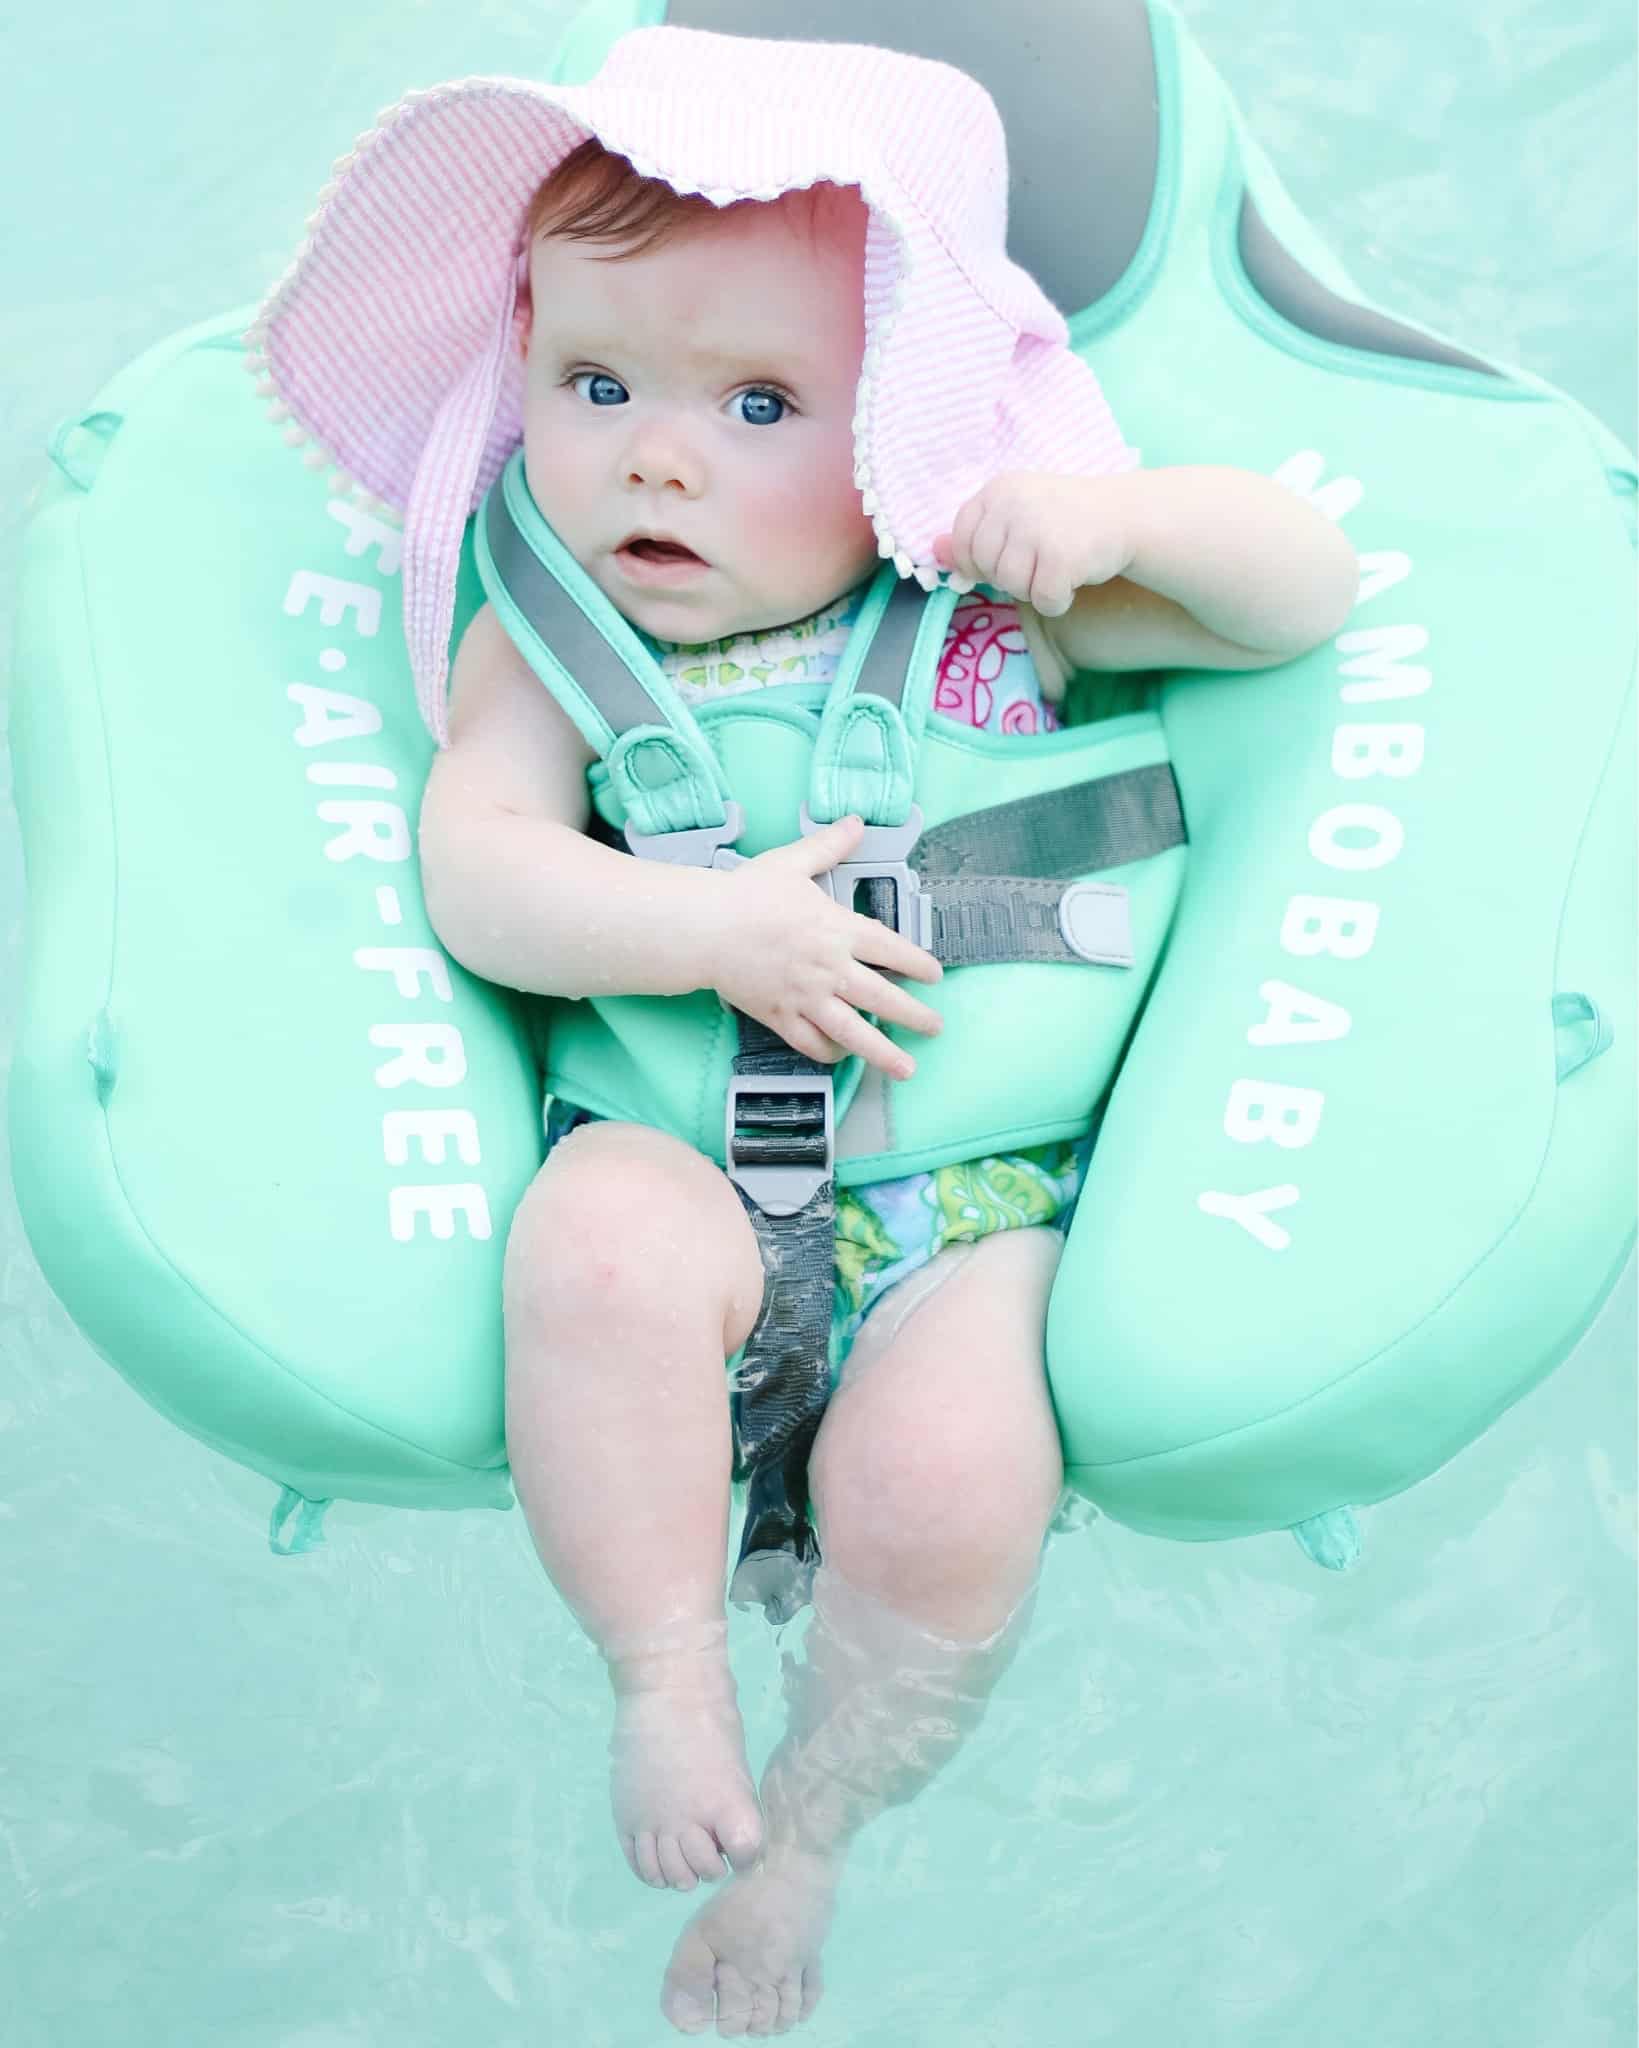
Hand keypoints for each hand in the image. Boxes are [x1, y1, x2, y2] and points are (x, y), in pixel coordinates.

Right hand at [709, 816, 944, 1078]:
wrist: (705, 928)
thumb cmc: (745, 894)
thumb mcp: (791, 862)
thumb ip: (828, 846)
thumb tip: (854, 823)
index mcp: (837, 929)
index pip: (891, 949)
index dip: (918, 963)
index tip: (934, 975)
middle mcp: (829, 968)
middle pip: (883, 998)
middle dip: (914, 1016)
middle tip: (934, 1028)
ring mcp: (806, 997)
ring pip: (854, 1031)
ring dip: (884, 1052)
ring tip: (906, 1068)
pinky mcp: (780, 1016)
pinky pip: (811, 1042)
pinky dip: (830, 1052)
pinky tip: (843, 1055)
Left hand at [932, 470, 1135, 616]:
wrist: (1125, 515)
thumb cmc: (1064, 520)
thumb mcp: (1015, 516)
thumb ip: (976, 534)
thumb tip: (936, 552)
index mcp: (997, 490)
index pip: (962, 537)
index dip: (977, 560)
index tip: (1006, 557)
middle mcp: (1013, 503)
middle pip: (985, 566)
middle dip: (1010, 577)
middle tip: (1040, 561)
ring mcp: (1037, 528)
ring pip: (1011, 586)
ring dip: (1034, 589)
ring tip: (1057, 567)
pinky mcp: (1061, 556)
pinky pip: (1042, 600)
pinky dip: (1058, 601)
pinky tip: (1073, 579)